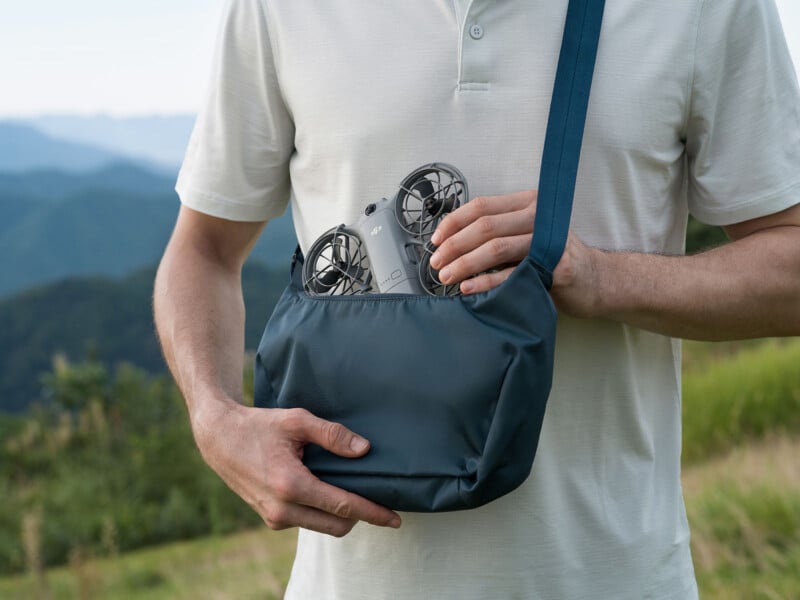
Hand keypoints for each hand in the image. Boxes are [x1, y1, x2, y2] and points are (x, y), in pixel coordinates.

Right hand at [191, 398, 401, 536]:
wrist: (219, 438)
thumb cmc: (259, 425)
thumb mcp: (297, 420)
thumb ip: (332, 434)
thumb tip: (364, 450)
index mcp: (291, 485)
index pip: (343, 506)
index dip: (373, 513)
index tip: (395, 518)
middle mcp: (282, 509)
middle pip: (338, 525)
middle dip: (362, 516)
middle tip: (380, 499)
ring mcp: (275, 518)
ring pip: (323, 527)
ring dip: (342, 515)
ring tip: (356, 492)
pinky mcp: (270, 519)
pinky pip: (307, 521)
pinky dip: (323, 511)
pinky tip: (329, 490)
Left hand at [430, 189, 603, 316]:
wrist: (595, 281)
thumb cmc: (553, 259)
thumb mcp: (527, 235)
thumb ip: (498, 231)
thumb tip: (450, 241)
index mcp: (527, 203)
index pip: (481, 207)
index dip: (453, 223)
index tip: (435, 241)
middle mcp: (539, 216)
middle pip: (485, 227)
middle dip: (453, 245)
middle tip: (435, 263)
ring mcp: (549, 241)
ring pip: (495, 248)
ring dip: (464, 263)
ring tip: (445, 276)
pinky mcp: (556, 267)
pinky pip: (512, 273)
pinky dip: (485, 281)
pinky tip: (468, 288)